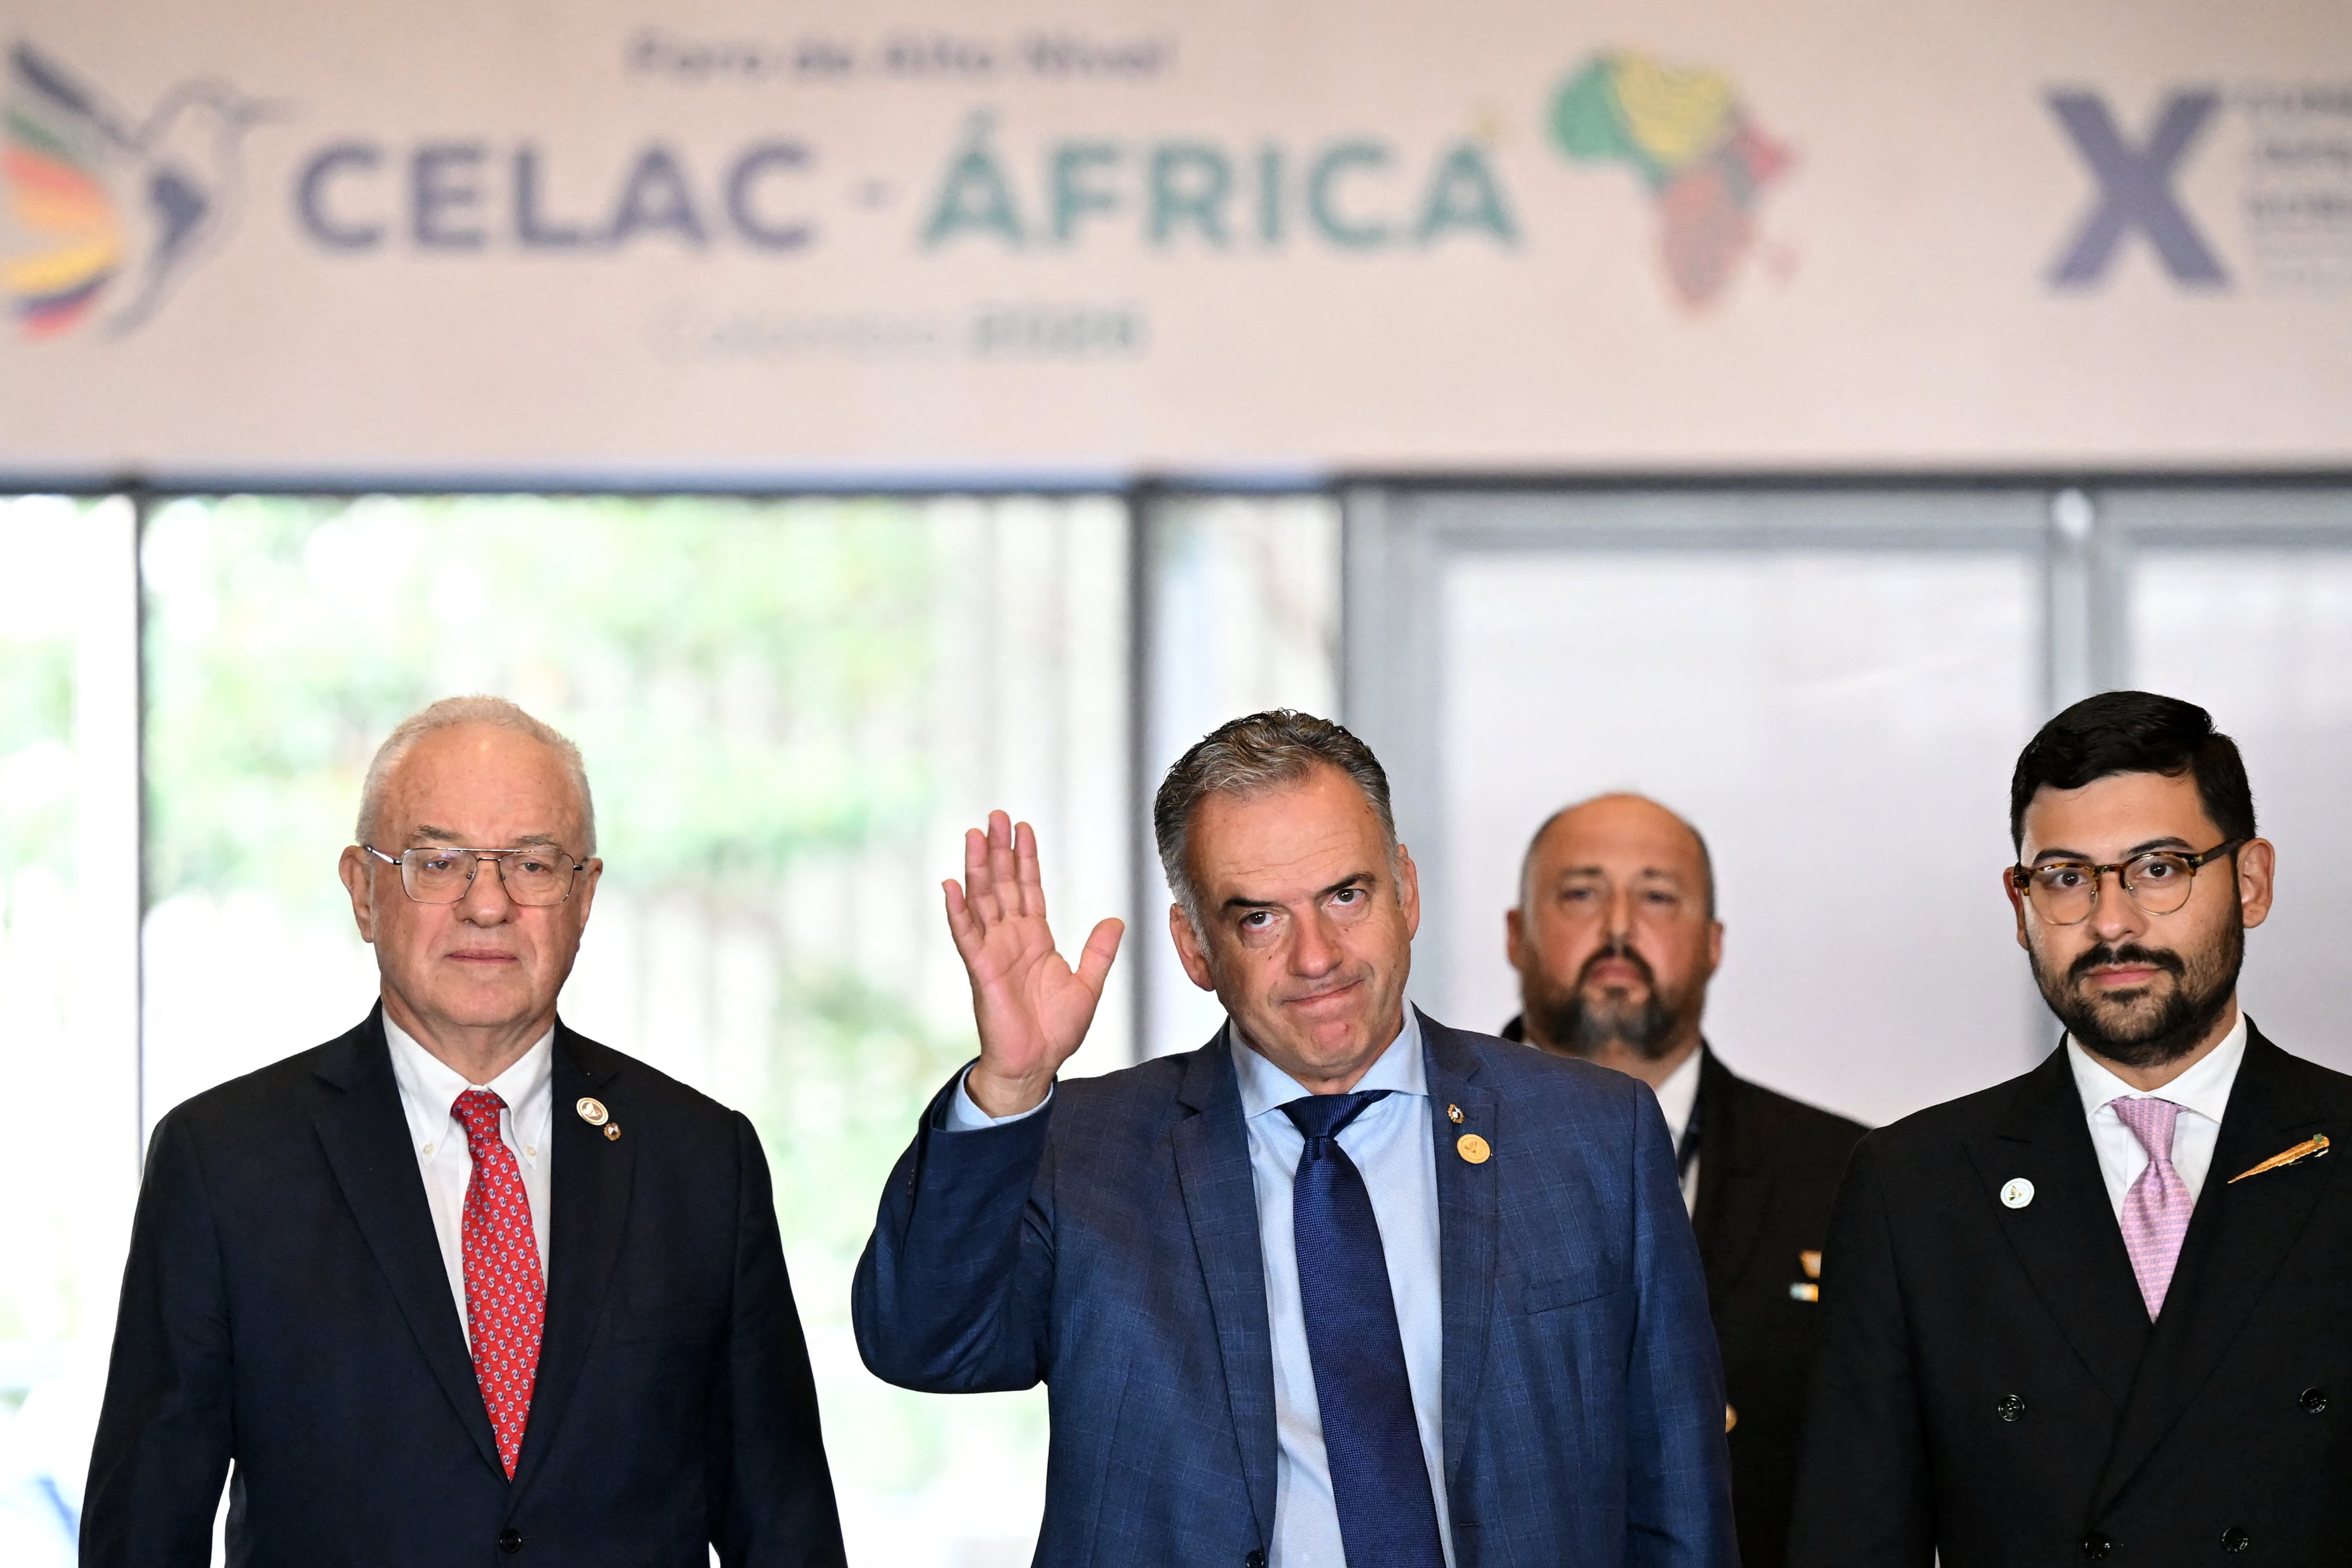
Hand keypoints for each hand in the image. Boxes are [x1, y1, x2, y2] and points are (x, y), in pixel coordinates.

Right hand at [943, 811, 1123, 1116]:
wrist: (1036, 1064)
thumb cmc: (1056, 1030)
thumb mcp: (1088, 985)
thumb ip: (1098, 952)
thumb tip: (1115, 920)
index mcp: (1035, 939)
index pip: (1029, 889)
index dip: (1026, 859)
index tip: (1024, 828)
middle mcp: (1011, 938)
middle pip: (1003, 884)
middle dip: (1000, 850)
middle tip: (996, 816)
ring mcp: (993, 951)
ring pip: (983, 900)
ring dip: (977, 867)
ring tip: (974, 835)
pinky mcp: (981, 969)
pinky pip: (967, 934)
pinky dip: (958, 910)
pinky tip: (951, 885)